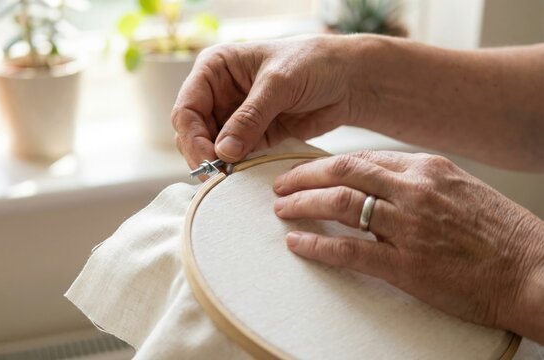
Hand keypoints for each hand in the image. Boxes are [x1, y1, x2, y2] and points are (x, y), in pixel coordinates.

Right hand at [172, 35, 361, 169]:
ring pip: (210, 148)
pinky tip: (243, 176)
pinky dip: (236, 168)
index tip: (209, 159)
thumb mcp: (279, 84)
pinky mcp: (251, 137)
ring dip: (218, 164)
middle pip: (193, 132)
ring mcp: (233, 117)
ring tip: (231, 177)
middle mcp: (217, 93)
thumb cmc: (313, 63)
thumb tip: (223, 152)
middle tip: (218, 175)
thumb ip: (250, 117)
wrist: (347, 79)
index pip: (187, 107)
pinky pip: (234, 157)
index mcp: (214, 69)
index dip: (192, 136)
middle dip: (202, 154)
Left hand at [273, 151, 543, 341]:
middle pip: (342, 172)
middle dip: (303, 176)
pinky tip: (296, 243)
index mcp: (426, 169)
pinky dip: (316, 245)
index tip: (305, 170)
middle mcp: (413, 190)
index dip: (325, 164)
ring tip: (281, 210)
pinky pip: (348, 250)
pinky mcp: (405, 265)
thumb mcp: (460, 190)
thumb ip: (419, 182)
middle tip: (279, 185)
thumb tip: (379, 182)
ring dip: (302, 205)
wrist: (533, 272)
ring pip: (339, 204)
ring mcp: (408, 226)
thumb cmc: (501, 234)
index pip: (361, 158)